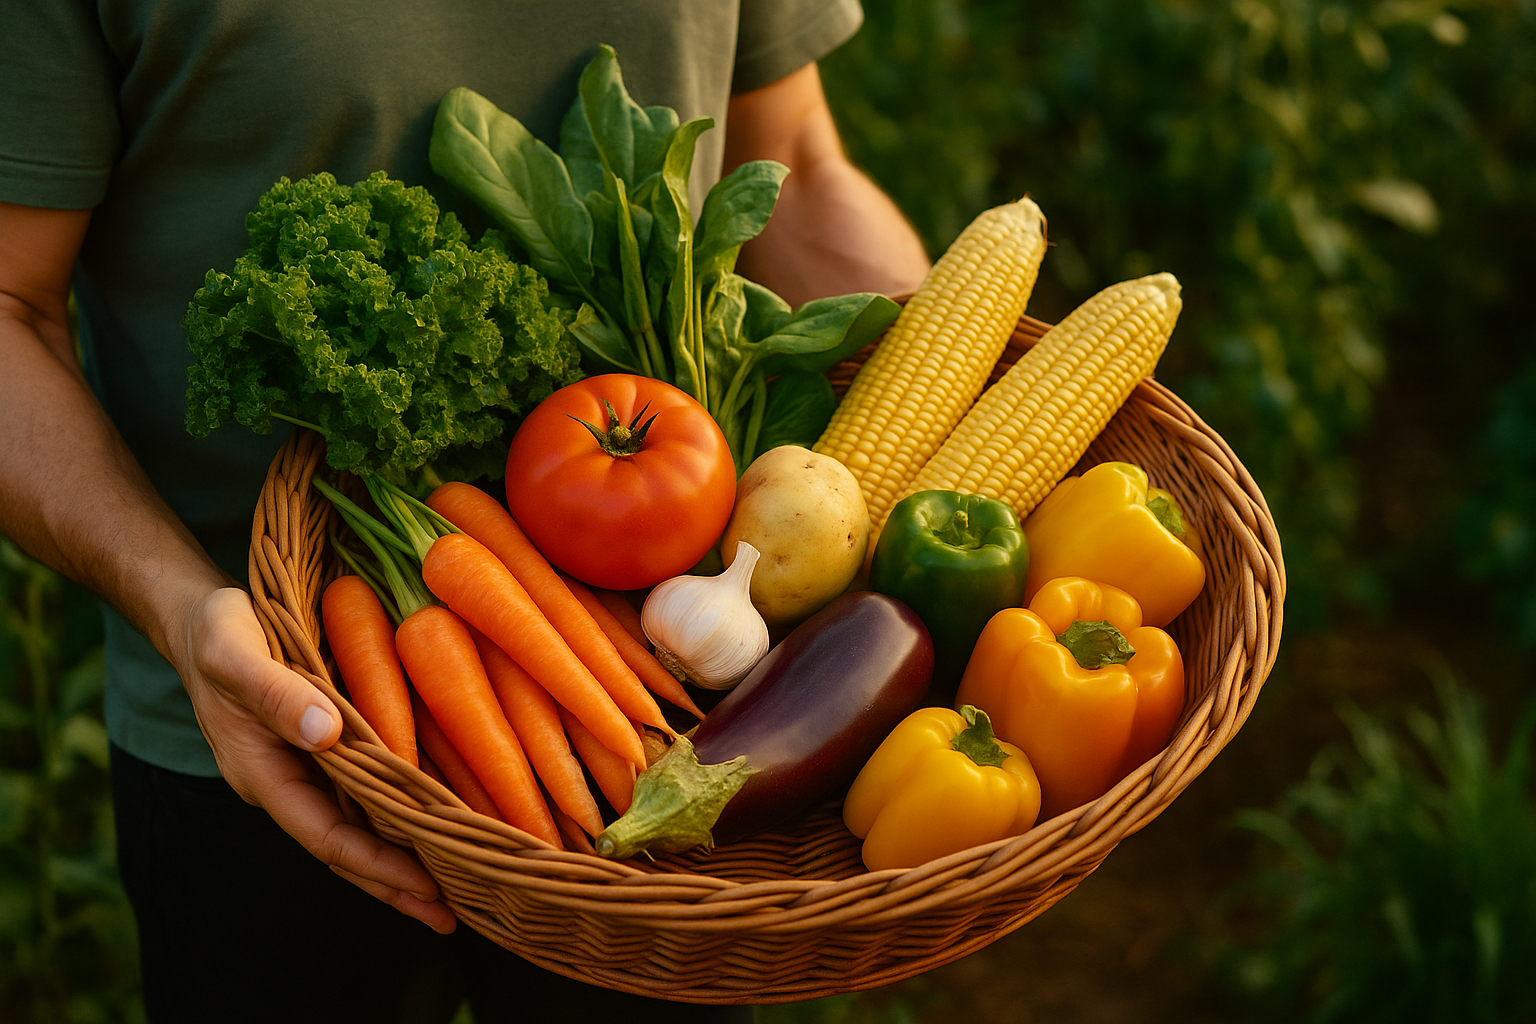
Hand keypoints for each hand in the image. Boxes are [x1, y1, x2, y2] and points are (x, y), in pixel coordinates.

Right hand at [175, 586, 456, 933]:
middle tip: (452, 915)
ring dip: (401, 856)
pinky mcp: (322, 749)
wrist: (200, 619)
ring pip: (357, 825)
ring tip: (454, 887)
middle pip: (345, 847)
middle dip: (395, 883)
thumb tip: (327, 734)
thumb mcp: (237, 655)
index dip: (375, 864)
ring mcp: (303, 770)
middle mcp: (285, 783)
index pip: (326, 836)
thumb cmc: (217, 635)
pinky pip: (363, 793)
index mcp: (262, 775)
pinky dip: (395, 814)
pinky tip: (433, 822)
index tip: (424, 887)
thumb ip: (278, 694)